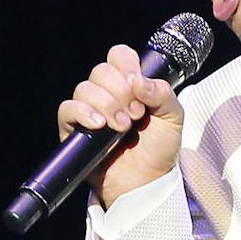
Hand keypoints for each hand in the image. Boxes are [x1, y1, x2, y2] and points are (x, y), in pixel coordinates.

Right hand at [56, 45, 184, 206]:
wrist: (146, 183)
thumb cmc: (158, 151)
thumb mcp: (173, 118)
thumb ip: (162, 93)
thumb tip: (138, 80)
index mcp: (129, 85)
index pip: (119, 56)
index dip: (127, 64)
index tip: (139, 85)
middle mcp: (107, 94)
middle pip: (101, 70)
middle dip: (121, 91)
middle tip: (137, 114)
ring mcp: (89, 111)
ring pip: (85, 88)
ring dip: (107, 105)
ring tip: (123, 127)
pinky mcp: (74, 130)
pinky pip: (67, 108)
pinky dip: (83, 113)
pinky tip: (99, 125)